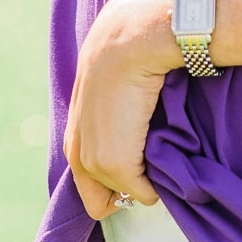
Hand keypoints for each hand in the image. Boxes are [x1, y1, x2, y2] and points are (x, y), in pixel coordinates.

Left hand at [64, 0, 180, 218]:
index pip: (87, 179)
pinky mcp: (115, 163)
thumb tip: (136, 117)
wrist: (129, 43)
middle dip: (126, 190)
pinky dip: (157, 186)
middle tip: (151, 165)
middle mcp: (77, 150)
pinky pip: (143, 194)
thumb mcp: (109, 83)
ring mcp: (94, 159)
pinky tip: (167, 155)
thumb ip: (112, 108)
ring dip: (143, 183)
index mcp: (74, 132)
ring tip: (160, 150)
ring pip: (124, 194)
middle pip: (99, 198)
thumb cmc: (128, 52)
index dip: (113, 180)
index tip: (139, 164)